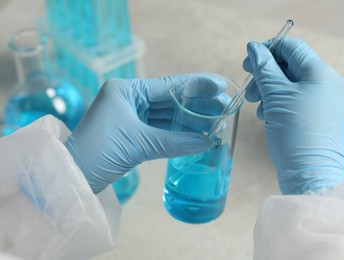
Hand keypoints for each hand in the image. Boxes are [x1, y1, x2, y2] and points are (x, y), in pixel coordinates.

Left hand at [65, 75, 226, 193]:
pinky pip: (160, 129)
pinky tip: (197, 133)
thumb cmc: (98, 152)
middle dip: (197, 104)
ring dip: (190, 119)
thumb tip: (207, 142)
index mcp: (126, 90)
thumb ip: (175, 142)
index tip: (219, 86)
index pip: (168, 85)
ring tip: (215, 120)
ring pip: (167, 115)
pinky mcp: (132, 132)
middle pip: (170, 99)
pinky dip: (177, 133)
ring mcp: (130, 115)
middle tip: (223, 106)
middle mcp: (129, 98)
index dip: (196, 86)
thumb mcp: (139, 144)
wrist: (74, 176)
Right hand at [243, 37, 343, 193]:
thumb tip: (253, 47)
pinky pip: (296, 101)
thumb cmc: (296, 134)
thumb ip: (263, 68)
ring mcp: (326, 101)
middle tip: (250, 90)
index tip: (249, 63)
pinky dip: (279, 104)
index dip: (267, 51)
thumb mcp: (275, 96)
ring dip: (270, 91)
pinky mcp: (320, 117)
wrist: (311, 175)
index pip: (291, 47)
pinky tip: (268, 116)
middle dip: (266, 75)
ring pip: (291, 85)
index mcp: (321, 73)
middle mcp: (329, 84)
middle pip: (290, 66)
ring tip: (258, 107)